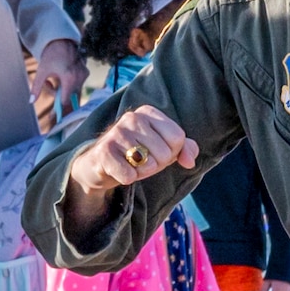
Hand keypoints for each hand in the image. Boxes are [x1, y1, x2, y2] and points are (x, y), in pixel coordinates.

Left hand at [34, 39, 86, 113]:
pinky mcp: (86, 73)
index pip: (64, 100)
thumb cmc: (50, 56)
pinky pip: (77, 86)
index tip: (52, 117)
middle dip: (59, 99)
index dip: (58, 109)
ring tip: (53, 82)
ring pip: (73, 92)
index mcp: (69, 77)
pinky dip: (68, 86)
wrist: (61, 41)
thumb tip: (31, 101)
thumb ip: (36, 88)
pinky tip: (59, 77)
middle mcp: (79, 77)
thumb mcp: (41, 72)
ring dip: (63, 91)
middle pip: (69, 97)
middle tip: (50, 95)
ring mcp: (84, 75)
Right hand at [68, 104, 198, 197]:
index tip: (155, 151)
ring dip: (141, 172)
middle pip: (165, 153)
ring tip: (129, 164)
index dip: (171, 152)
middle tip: (140, 161)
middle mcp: (132, 117)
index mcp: (148, 112)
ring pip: (148, 165)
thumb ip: (184, 149)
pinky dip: (127, 178)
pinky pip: (130, 175)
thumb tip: (189, 161)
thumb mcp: (162, 148)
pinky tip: (118, 170)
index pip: (177, 138)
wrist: (100, 165)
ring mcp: (116, 133)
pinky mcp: (104, 151)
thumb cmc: (136, 154)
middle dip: (156, 164)